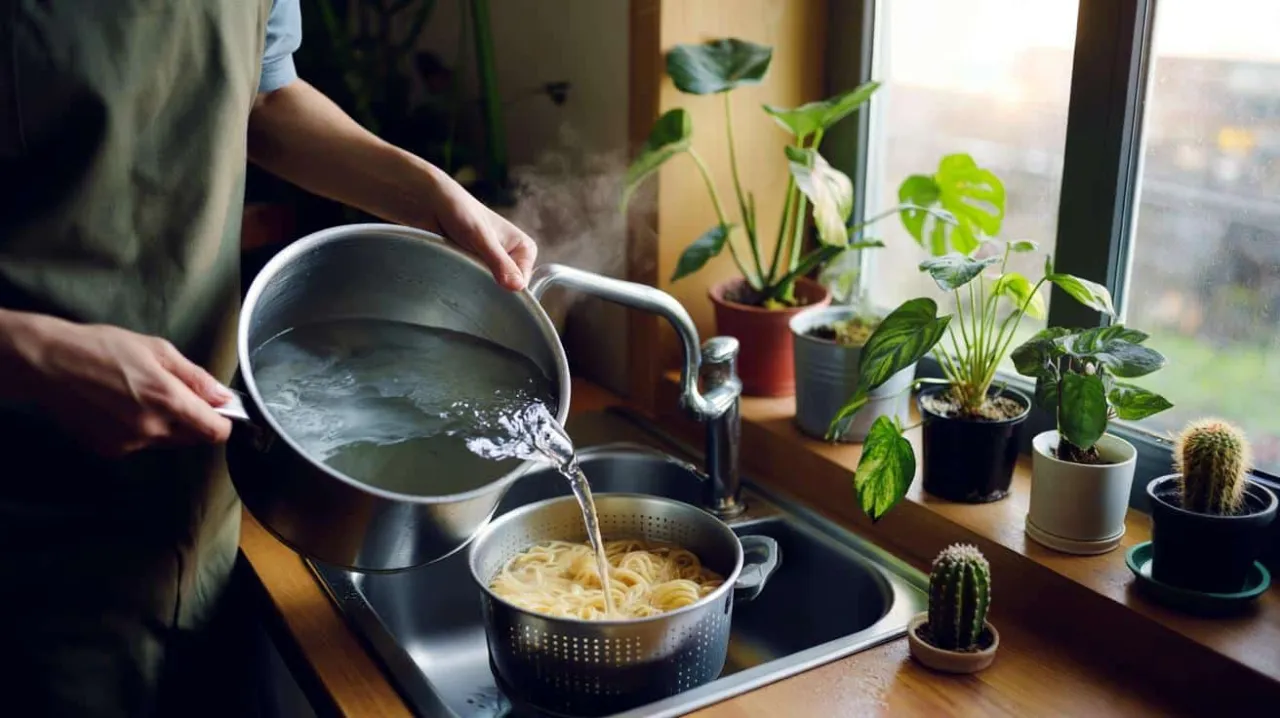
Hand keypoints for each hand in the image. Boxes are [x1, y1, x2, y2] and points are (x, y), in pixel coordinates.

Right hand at [10, 316, 232, 456]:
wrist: (48, 363)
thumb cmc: (102, 348)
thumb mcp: (158, 351)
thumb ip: (196, 378)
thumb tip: (224, 397)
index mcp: (167, 401)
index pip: (215, 432)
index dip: (224, 422)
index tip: (221, 410)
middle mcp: (151, 429)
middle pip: (193, 438)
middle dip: (194, 420)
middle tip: (174, 392)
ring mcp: (129, 443)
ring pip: (167, 441)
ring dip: (167, 424)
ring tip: (140, 395)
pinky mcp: (110, 450)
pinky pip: (141, 444)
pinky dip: (141, 430)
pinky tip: (121, 407)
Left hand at [420, 166, 536, 290]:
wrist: (428, 202)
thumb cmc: (458, 210)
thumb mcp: (481, 237)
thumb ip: (500, 262)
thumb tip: (517, 287)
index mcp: (523, 248)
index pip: (523, 282)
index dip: (508, 288)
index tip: (489, 285)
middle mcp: (510, 258)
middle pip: (506, 289)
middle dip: (490, 289)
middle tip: (471, 278)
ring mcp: (490, 265)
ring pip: (488, 289)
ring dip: (475, 286)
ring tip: (461, 273)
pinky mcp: (472, 269)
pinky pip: (473, 287)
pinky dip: (464, 285)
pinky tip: (454, 278)